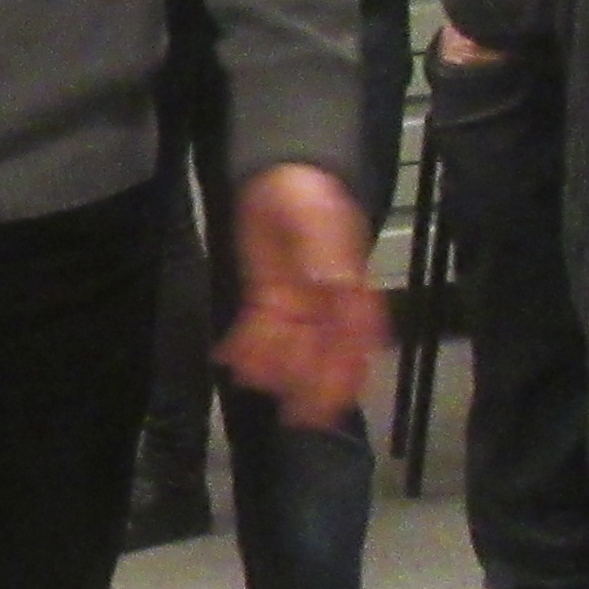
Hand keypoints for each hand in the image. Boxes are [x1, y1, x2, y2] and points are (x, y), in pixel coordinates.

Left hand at [217, 158, 385, 425]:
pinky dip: (248, 349)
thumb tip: (334, 285)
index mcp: (350, 285)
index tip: (338, 398)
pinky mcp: (269, 298)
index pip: (356, 337)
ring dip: (275, 370)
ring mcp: (298, 303)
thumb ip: (328, 253)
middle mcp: (327, 302)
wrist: (279, 172)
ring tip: (252, 380)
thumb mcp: (319, 217)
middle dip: (313, 386)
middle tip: (298, 416)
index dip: (349, 371)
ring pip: (292, 349)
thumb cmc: (307, 190)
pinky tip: (232, 362)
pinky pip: (261, 332)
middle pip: (326, 353)